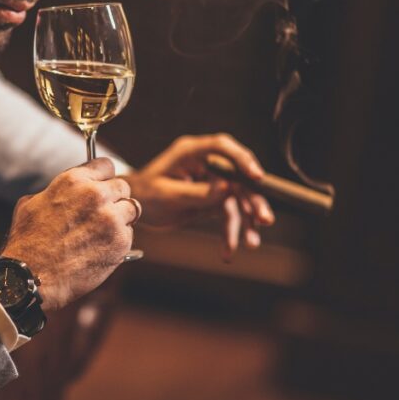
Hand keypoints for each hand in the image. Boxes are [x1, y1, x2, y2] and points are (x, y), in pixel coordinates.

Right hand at [1, 158, 135, 310]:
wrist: (32, 276)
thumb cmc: (28, 242)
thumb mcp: (32, 203)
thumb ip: (58, 191)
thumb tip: (70, 192)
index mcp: (73, 180)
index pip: (105, 165)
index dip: (103, 177)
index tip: (101, 186)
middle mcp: (95, 195)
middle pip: (122, 186)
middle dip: (114, 198)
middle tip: (103, 212)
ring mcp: (111, 218)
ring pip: (131, 209)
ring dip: (121, 218)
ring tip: (102, 232)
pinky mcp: (120, 241)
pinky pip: (129, 233)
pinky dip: (119, 240)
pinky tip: (100, 248)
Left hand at [122, 133, 274, 259]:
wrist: (134, 208)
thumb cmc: (145, 194)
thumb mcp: (167, 195)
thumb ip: (197, 192)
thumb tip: (228, 188)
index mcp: (191, 152)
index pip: (222, 148)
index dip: (242, 159)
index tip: (257, 177)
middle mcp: (206, 164)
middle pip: (237, 177)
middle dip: (252, 200)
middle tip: (264, 219)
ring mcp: (212, 181)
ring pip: (237, 199)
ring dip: (245, 222)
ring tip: (251, 244)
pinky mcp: (213, 199)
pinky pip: (227, 215)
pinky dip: (230, 233)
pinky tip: (228, 251)